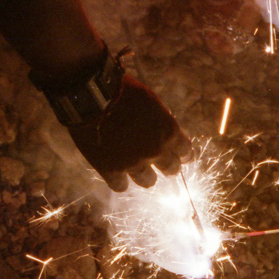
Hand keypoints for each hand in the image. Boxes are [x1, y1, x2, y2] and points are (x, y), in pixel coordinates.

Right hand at [67, 74, 191, 191]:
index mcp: (169, 132)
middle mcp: (155, 151)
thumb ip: (162, 121)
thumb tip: (164, 132)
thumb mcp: (153, 102)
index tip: (184, 158)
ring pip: (148, 181)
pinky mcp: (110, 170)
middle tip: (167, 169)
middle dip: (170, 168)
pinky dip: (121, 183)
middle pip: (171, 168)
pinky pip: (120, 186)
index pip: (185, 151)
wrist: (93, 97)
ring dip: (148, 178)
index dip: (184, 155)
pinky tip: (120, 180)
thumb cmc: (124, 92)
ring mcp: (133, 163)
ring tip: (145, 176)